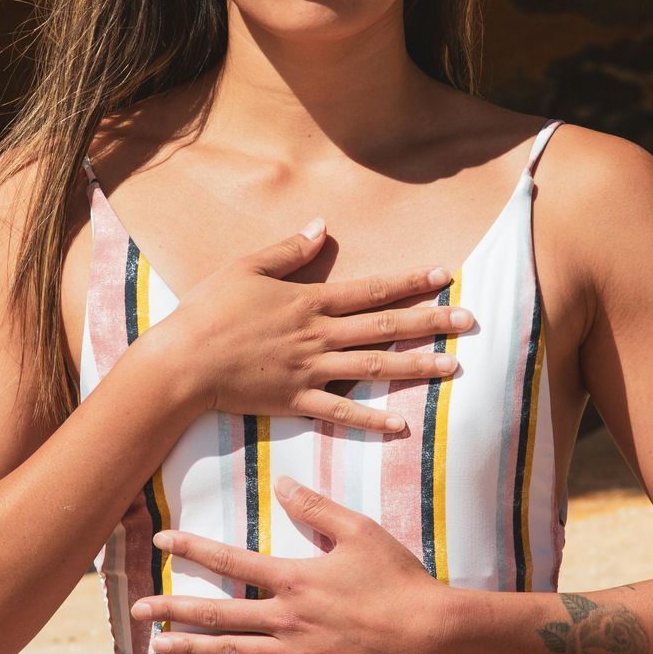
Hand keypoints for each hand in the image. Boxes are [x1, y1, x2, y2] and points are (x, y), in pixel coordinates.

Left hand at [127, 474, 448, 653]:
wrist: (430, 630)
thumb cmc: (397, 577)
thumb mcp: (359, 531)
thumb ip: (316, 508)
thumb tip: (282, 484)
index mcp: (294, 578)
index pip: (231, 561)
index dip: (193, 550)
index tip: (162, 542)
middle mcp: (287, 618)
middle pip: (219, 613)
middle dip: (174, 609)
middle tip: (138, 608)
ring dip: (194, 651)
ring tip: (159, 649)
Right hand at [145, 219, 472, 434]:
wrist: (182, 362)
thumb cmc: (208, 311)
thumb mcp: (246, 268)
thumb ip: (288, 250)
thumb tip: (322, 227)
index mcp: (309, 302)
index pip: (370, 289)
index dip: (409, 282)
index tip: (443, 276)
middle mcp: (318, 336)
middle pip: (384, 327)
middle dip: (431, 322)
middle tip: (470, 320)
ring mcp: (310, 371)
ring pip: (374, 369)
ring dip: (417, 367)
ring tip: (454, 367)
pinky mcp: (296, 401)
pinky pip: (341, 414)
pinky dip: (372, 421)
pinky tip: (402, 426)